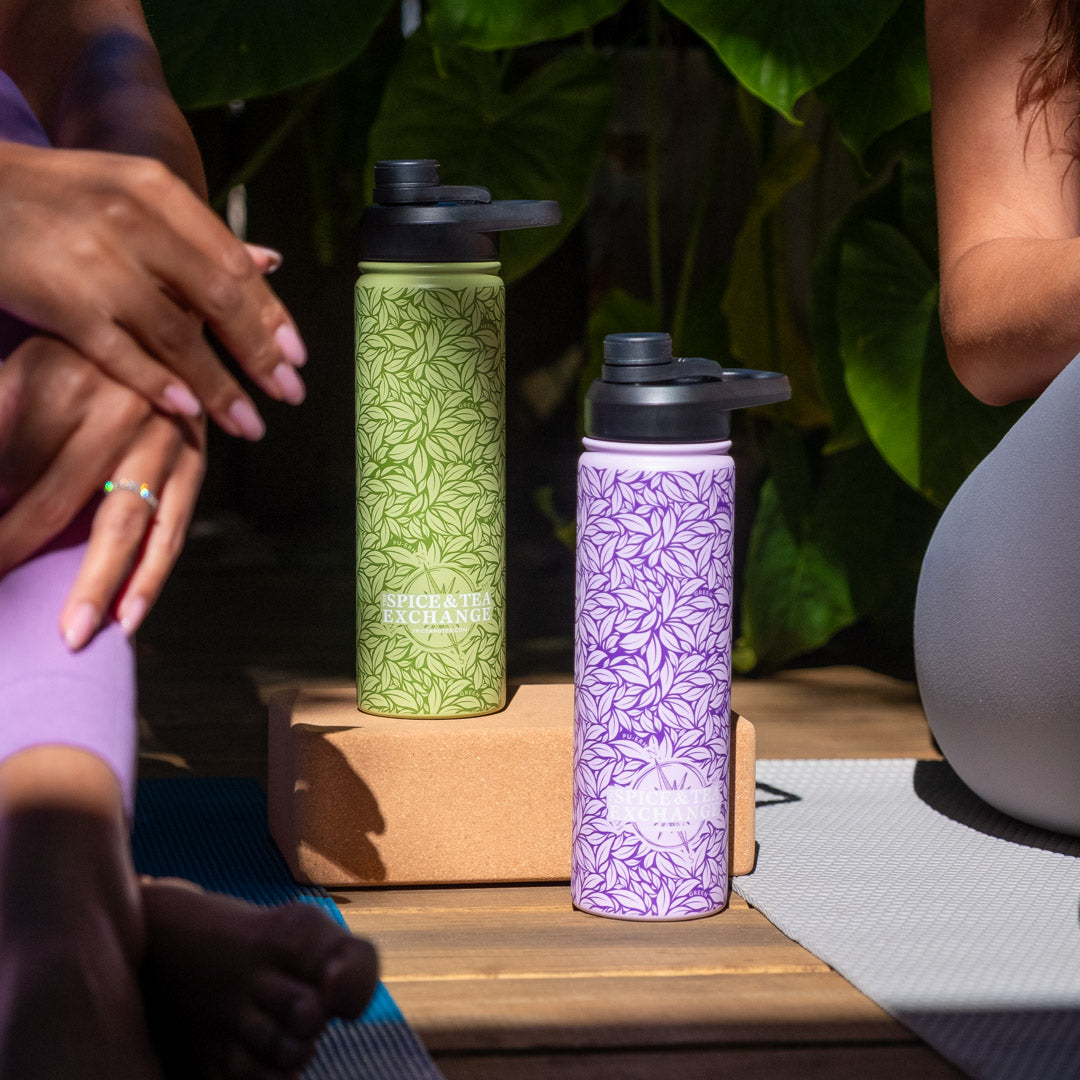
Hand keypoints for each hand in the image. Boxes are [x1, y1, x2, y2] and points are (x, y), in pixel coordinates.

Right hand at [0, 140, 306, 438]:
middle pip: (217, 300)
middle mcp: (133, 223)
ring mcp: (96, 264)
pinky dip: (157, 383)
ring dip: (220, 386)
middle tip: (291, 394)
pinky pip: (120, 353)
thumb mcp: (131, 193)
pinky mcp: (61, 303)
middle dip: (260, 354)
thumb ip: (199, 234)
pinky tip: (189, 411)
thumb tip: (271, 262)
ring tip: (250, 423)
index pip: (233, 264)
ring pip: (176, 336)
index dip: (270, 315)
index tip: (299, 357)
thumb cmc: (60, 195)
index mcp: (158, 191)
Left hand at [0, 335, 204, 647]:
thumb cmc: (83, 347)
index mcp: (55, 375)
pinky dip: (151, 575)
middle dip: (12, 552)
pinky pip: (172, 528)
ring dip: (93, 585)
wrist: (172, 315)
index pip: (0, 457)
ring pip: (120, 525)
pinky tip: (130, 617)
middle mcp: (114, 408)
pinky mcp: (194, 462)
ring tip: (72, 634)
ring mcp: (160, 439)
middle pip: (51, 502)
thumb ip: (0, 411)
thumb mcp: (24, 360)